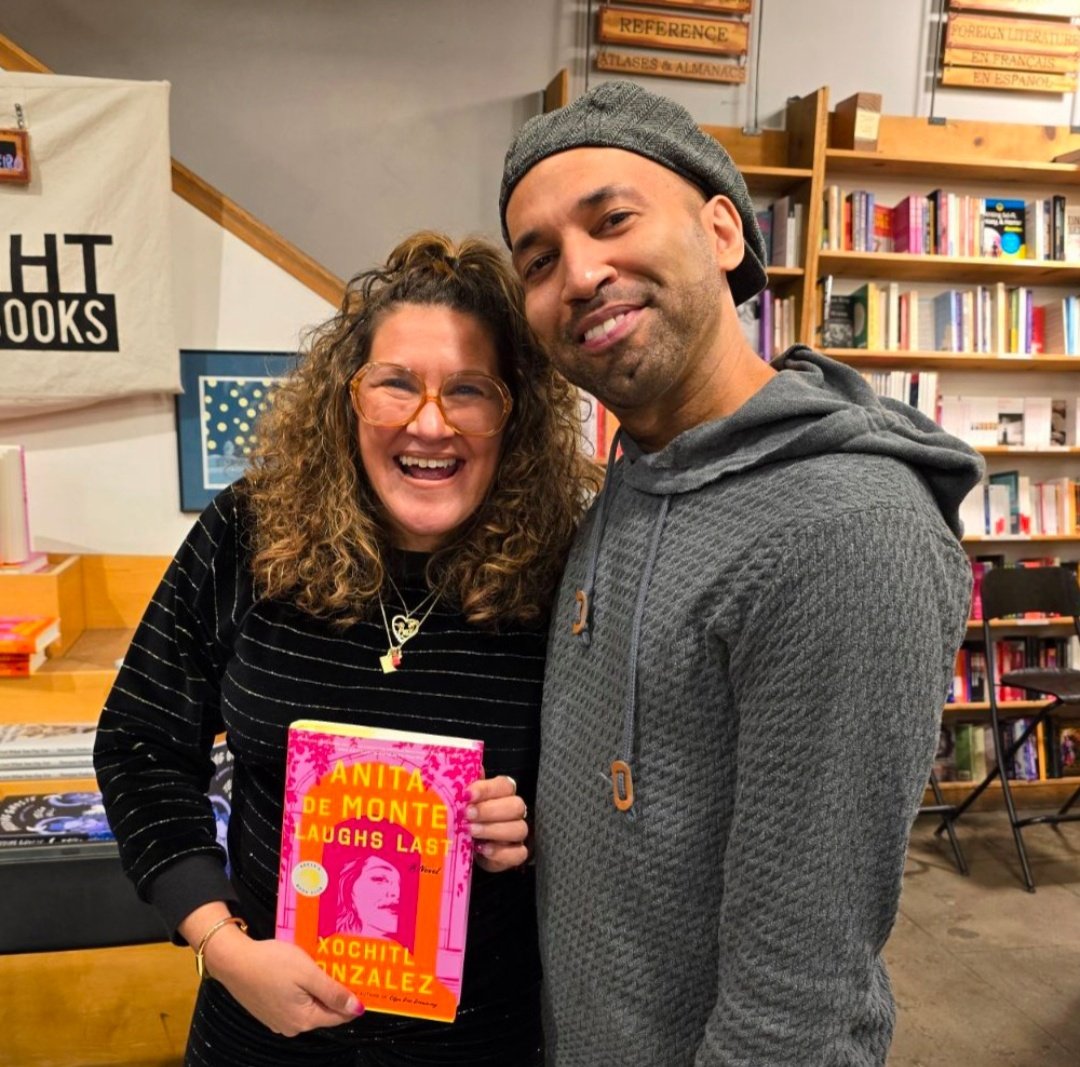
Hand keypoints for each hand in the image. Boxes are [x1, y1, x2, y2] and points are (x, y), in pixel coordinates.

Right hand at [203, 925, 363, 1035]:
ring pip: (309, 1004)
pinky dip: (302, 988)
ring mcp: (278, 1020)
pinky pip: (294, 1001)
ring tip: (323, 964)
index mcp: (304, 1020)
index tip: (362, 981)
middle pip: (324, 1010)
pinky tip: (301, 970)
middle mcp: (291, 1026)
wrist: (234, 960)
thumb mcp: (308, 974)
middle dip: (334, 990)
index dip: (352, 998)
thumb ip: (333, 993)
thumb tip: (357, 1009)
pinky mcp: (269, 1010)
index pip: (339, 1015)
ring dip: (318, 987)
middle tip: (342, 966)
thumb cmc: (271, 963)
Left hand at [466, 774, 529, 873]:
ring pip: (519, 829)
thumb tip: (470, 766)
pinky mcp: (516, 854)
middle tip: (467, 815)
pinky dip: (501, 852)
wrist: (468, 846)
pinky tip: (483, 849)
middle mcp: (514, 811)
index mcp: (503, 793)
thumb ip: (466, 783)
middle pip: (515, 806)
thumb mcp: (463, 800)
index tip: (467, 795)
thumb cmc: (467, 817)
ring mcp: (517, 833)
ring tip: (471, 832)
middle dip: (489, 810)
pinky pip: (518, 853)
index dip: (486, 789)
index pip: (504, 785)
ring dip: (493, 830)